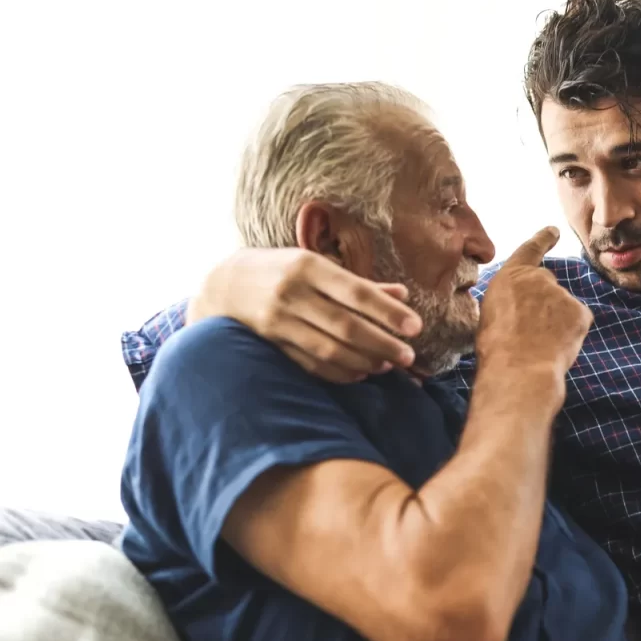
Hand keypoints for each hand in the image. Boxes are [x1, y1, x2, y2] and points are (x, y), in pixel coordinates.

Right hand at [189, 248, 422, 382]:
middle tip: (407, 355)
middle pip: (345, 325)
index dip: (388, 312)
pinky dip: (339, 373)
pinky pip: (310, 364)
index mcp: (307, 266)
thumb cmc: (282, 271)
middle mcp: (291, 293)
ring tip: (387, 365)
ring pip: (329, 349)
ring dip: (363, 361)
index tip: (415, 327)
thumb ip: (360, 283)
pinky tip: (360, 374)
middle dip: (382, 343)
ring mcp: (277, 322)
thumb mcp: (317, 266)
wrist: (224, 286)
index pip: (356, 292)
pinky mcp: (270, 345)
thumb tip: (403, 295)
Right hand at [476, 227, 593, 378]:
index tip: (554, 230)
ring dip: (556, 322)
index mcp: (511, 276)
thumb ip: (510, 300)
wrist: (518, 369)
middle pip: (547, 287)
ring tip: (539, 345)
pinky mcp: (580, 311)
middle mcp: (539, 278)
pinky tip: (555, 347)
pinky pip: (577, 321)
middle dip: (544, 305)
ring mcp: (561, 294)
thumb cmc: (496, 348)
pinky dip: (570, 334)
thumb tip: (521, 308)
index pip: (530, 249)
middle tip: (531, 332)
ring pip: (563, 308)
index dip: (543, 239)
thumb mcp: (491, 314)